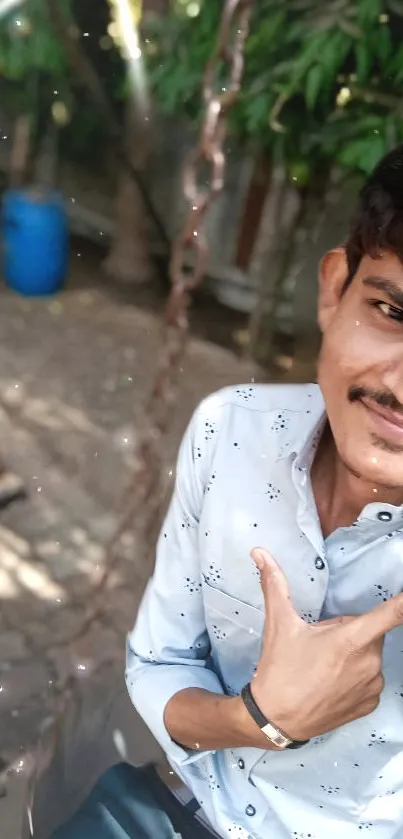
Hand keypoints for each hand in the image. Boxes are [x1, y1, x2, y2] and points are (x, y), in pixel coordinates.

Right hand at [250, 547, 402, 741]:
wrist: (275, 720)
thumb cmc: (279, 670)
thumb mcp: (278, 623)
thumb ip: (274, 583)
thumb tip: (260, 551)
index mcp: (352, 639)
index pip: (392, 614)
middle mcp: (369, 662)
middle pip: (369, 632)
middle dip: (349, 631)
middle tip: (320, 642)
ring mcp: (372, 685)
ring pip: (369, 655)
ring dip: (353, 654)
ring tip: (323, 666)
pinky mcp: (371, 703)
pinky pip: (369, 678)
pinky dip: (355, 676)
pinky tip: (331, 682)